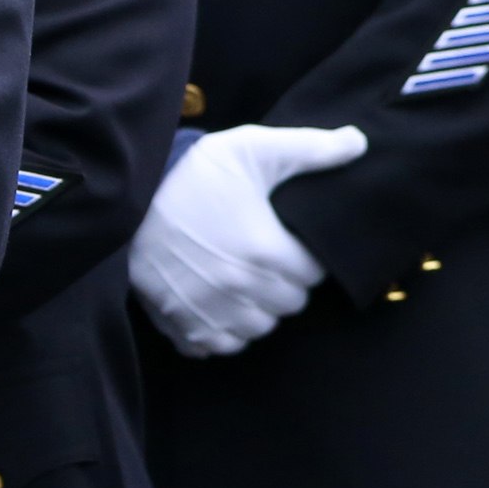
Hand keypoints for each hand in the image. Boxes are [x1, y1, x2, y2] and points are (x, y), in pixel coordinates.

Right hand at [130, 124, 362, 357]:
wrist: (128, 197)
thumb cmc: (194, 173)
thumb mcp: (253, 148)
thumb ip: (312, 149)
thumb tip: (360, 142)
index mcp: (265, 251)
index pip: (314, 274)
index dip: (306, 256)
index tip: (290, 240)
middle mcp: (240, 290)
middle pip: (290, 303)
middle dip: (286, 281)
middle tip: (267, 256)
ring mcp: (209, 312)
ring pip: (259, 328)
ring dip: (258, 308)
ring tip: (244, 278)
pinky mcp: (182, 326)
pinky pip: (220, 345)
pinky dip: (223, 329)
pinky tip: (217, 300)